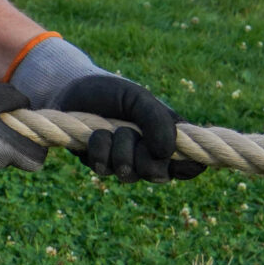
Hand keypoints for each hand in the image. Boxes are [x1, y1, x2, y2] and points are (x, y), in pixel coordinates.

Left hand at [6, 36, 203, 181]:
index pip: (192, 166)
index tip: (171, 153)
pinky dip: (98, 150)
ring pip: (130, 175)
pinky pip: (104, 169)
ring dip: (119, 150)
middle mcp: (149, 155)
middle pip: (159, 175)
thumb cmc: (112, 93)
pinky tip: (94, 136)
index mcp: (170, 138)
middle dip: (144, 156)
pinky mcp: (99, 164)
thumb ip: (158, 120)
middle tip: (130, 132)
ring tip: (111, 129)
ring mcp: (124, 162)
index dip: (187, 166)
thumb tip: (166, 152)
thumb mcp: (139, 99)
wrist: (72, 89)